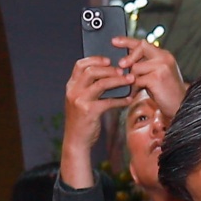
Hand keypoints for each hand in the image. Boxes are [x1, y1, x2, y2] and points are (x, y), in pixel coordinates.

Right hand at [61, 58, 133, 188]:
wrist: (76, 141)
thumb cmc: (82, 120)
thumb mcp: (81, 101)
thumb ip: (89, 88)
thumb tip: (109, 76)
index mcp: (71, 86)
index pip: (80, 65)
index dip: (95, 60)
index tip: (109, 60)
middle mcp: (73, 91)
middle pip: (91, 71)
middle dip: (110, 69)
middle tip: (123, 71)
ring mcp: (80, 101)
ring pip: (101, 83)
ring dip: (118, 81)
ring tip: (130, 80)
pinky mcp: (89, 111)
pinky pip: (109, 101)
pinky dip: (121, 99)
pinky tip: (129, 99)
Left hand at [114, 37, 185, 117]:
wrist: (181, 106)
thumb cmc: (167, 93)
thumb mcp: (156, 74)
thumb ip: (144, 65)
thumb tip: (125, 61)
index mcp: (164, 55)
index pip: (143, 43)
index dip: (127, 41)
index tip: (114, 41)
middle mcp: (165, 58)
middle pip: (141, 48)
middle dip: (129, 57)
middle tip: (121, 64)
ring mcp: (162, 66)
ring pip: (136, 66)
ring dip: (132, 78)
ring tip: (134, 87)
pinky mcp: (157, 77)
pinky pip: (137, 79)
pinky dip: (134, 88)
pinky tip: (135, 93)